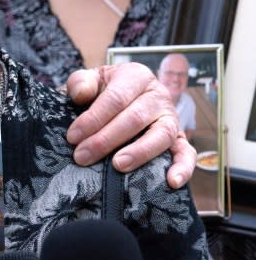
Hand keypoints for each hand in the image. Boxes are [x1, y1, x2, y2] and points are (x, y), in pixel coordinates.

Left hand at [64, 62, 194, 188]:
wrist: (124, 97)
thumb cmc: (104, 90)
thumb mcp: (91, 79)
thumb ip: (81, 82)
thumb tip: (81, 94)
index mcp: (135, 76)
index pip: (115, 98)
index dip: (93, 118)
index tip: (73, 137)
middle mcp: (157, 95)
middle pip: (134, 118)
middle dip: (105, 140)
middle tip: (82, 157)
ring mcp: (171, 118)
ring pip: (160, 135)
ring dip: (139, 152)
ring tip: (118, 166)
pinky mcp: (179, 139)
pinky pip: (187, 153)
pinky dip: (183, 168)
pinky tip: (172, 182)